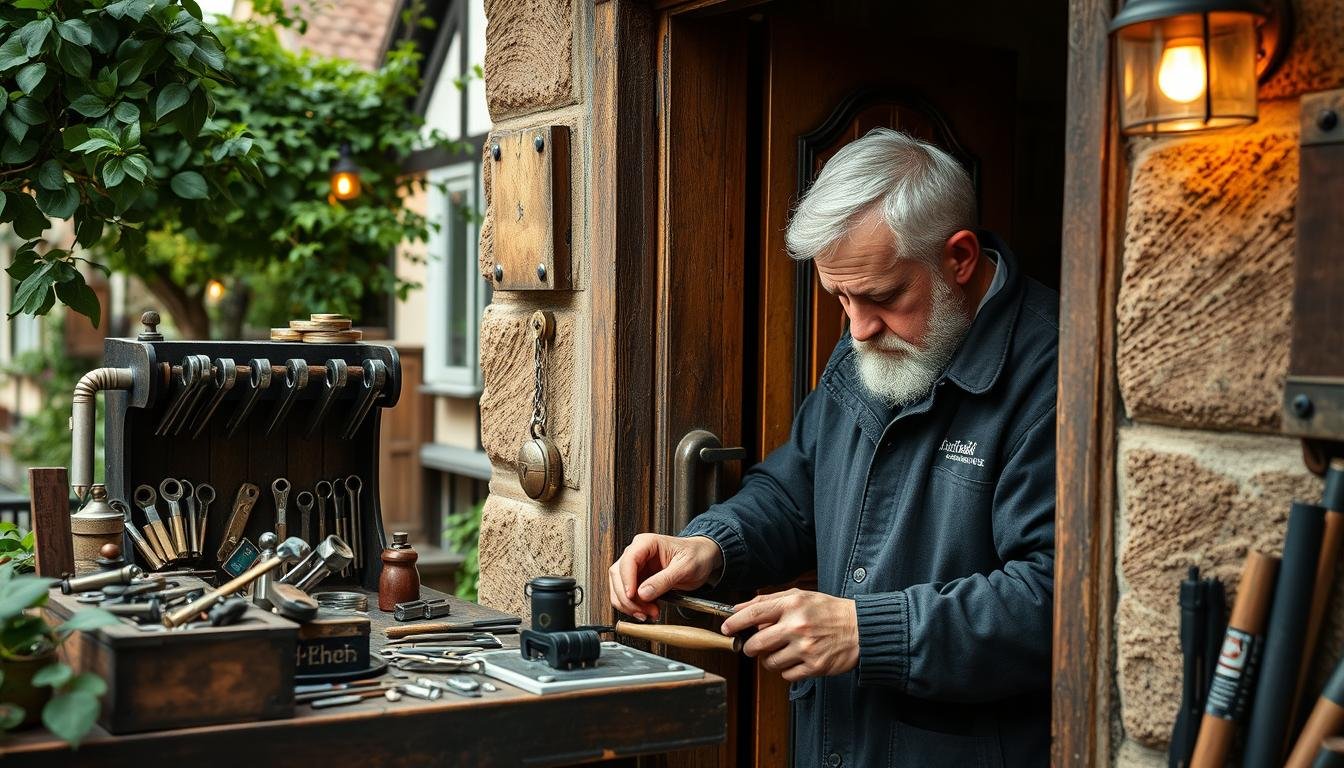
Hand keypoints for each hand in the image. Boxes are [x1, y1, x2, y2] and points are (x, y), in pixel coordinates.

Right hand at [608, 534, 722, 620]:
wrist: (703, 558)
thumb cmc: (696, 555)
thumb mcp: (685, 567)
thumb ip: (664, 580)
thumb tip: (643, 593)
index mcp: (647, 543)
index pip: (628, 560)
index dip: (626, 580)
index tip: (631, 596)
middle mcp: (637, 553)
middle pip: (618, 575)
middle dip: (628, 597)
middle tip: (643, 611)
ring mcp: (636, 567)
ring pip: (619, 587)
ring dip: (630, 604)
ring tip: (649, 614)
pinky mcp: (638, 580)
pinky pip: (628, 595)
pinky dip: (634, 606)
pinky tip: (648, 611)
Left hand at [722, 588, 858, 681]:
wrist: (861, 628)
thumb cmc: (829, 611)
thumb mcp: (800, 597)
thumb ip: (768, 601)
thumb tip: (739, 607)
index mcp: (792, 605)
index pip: (753, 614)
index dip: (734, 622)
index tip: (726, 628)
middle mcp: (797, 626)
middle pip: (756, 644)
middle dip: (749, 647)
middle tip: (754, 646)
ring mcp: (806, 648)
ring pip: (769, 662)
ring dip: (769, 659)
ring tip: (781, 651)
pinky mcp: (814, 666)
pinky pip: (786, 675)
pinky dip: (786, 670)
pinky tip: (795, 659)